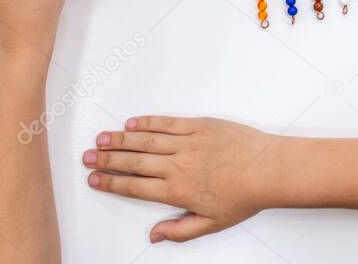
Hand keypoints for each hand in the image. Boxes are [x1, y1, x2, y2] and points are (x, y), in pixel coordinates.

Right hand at [83, 116, 277, 242]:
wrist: (269, 169)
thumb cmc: (244, 197)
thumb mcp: (212, 224)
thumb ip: (180, 230)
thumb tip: (154, 235)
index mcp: (178, 191)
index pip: (135, 187)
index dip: (112, 183)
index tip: (95, 179)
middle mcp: (177, 165)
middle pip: (134, 162)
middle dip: (107, 160)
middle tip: (88, 157)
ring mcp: (187, 143)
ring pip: (146, 140)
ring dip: (121, 139)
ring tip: (102, 138)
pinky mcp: (199, 125)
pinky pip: (168, 122)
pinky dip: (148, 121)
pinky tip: (132, 123)